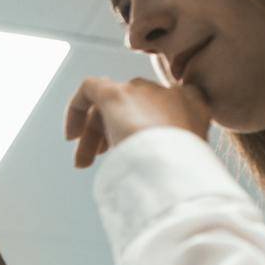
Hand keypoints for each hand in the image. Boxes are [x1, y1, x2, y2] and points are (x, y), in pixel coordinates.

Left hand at [64, 77, 210, 168]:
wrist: (174, 169)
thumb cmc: (184, 175)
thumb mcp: (188, 161)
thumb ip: (172, 153)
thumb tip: (151, 170)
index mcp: (193, 104)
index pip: (165, 108)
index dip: (145, 128)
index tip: (132, 151)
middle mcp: (167, 92)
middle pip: (133, 107)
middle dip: (114, 134)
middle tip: (100, 162)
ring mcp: (140, 91)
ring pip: (110, 105)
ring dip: (94, 134)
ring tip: (83, 163)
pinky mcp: (114, 94)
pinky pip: (90, 88)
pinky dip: (76, 108)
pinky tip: (71, 135)